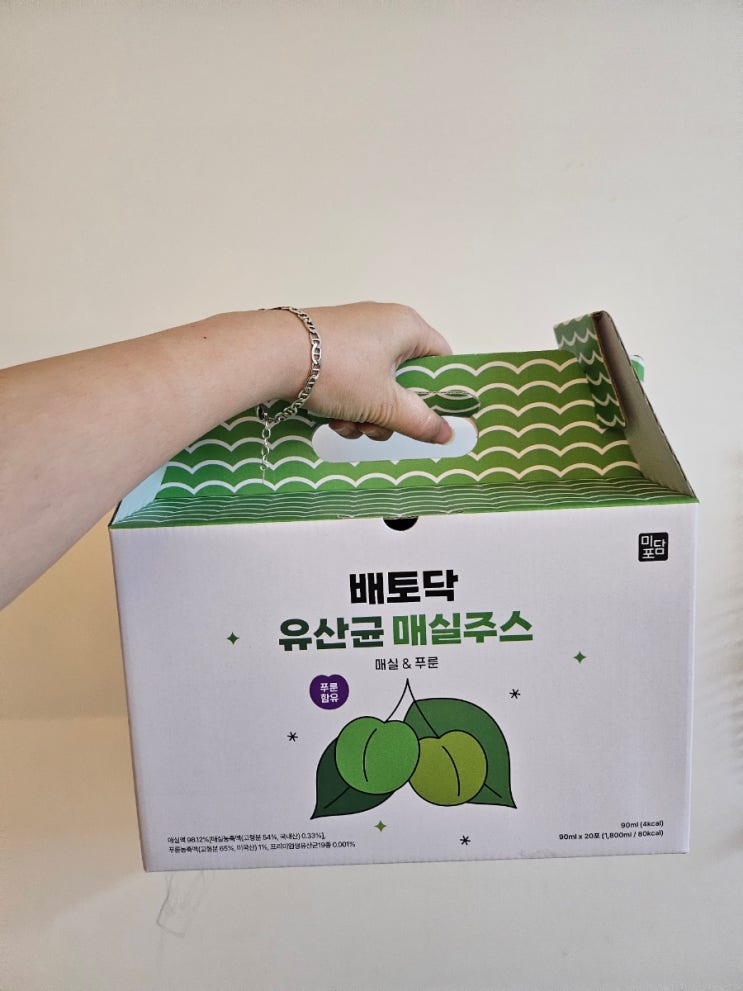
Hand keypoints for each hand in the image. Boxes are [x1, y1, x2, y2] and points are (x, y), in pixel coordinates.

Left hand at [297, 302, 452, 443]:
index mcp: (407, 326)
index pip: (441, 358)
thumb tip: (447, 434)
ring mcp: (354, 335)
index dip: (439, 390)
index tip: (431, 417)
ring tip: (347, 422)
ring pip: (376, 385)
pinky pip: (352, 381)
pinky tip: (330, 417)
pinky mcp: (329, 347)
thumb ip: (419, 421)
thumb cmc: (336, 370)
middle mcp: (383, 324)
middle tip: (377, 426)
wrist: (272, 354)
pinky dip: (346, 403)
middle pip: (405, 380)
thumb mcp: (383, 403)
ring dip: (366, 414)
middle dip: (391, 412)